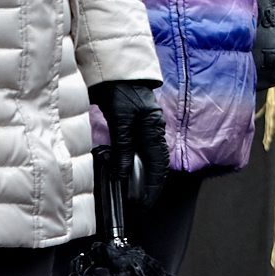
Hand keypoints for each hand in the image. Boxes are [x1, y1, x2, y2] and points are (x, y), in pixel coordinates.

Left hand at [91, 80, 169, 204]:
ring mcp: (146, 128)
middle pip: (157, 165)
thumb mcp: (120, 119)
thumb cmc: (121, 90)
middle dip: (150, 186)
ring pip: (148, 159)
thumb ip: (123, 146)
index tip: (143, 204)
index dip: (153, 187)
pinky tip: (126, 172)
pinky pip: (139, 151)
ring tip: (132, 194)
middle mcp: (154, 131)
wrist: (115, 71)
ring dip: (141, 177)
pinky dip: (133, 165)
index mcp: (155, 129)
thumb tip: (122, 174)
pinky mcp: (135, 126)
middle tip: (139, 204)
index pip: (159, 165)